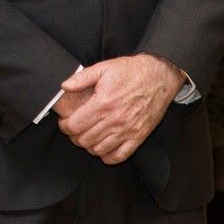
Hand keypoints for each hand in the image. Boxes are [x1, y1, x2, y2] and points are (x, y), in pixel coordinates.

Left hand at [55, 54, 184, 164]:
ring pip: (98, 150)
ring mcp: (128, 130)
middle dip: (74, 136)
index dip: (65, 126)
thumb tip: (64, 86)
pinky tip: (103, 146)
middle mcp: (115, 119)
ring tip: (88, 136)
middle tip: (75, 129)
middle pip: (84, 140)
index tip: (64, 123)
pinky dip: (107, 156)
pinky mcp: (139, 136)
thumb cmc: (131, 71)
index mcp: (103, 103)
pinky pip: (119, 156)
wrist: (159, 76)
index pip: (75, 125)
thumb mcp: (104, 68)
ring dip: (89, 146)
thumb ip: (82, 77)